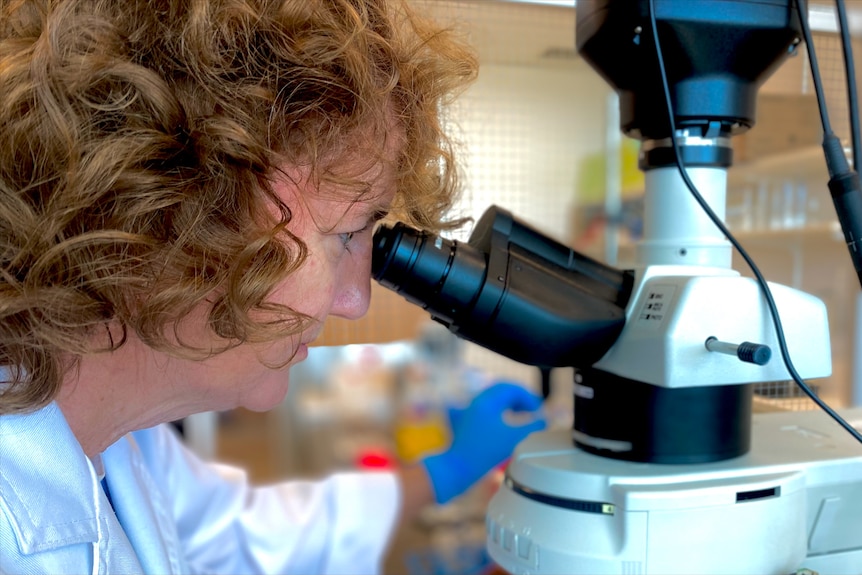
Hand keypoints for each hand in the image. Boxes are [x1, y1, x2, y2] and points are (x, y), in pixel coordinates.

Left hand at [422, 382, 545, 503]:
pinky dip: (502, 410)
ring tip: (523, 414)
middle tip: (533, 409)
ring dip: (511, 403)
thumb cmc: (485, 452)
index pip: (511, 388)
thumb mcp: (513, 438)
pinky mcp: (469, 420)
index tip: (538, 408)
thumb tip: (544, 419)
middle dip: (520, 398)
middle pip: (503, 390)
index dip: (528, 396)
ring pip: (495, 398)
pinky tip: (508, 421)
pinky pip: (489, 407)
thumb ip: (532, 426)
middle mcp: (478, 401)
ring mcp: (472, 410)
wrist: (459, 467)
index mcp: (487, 401)